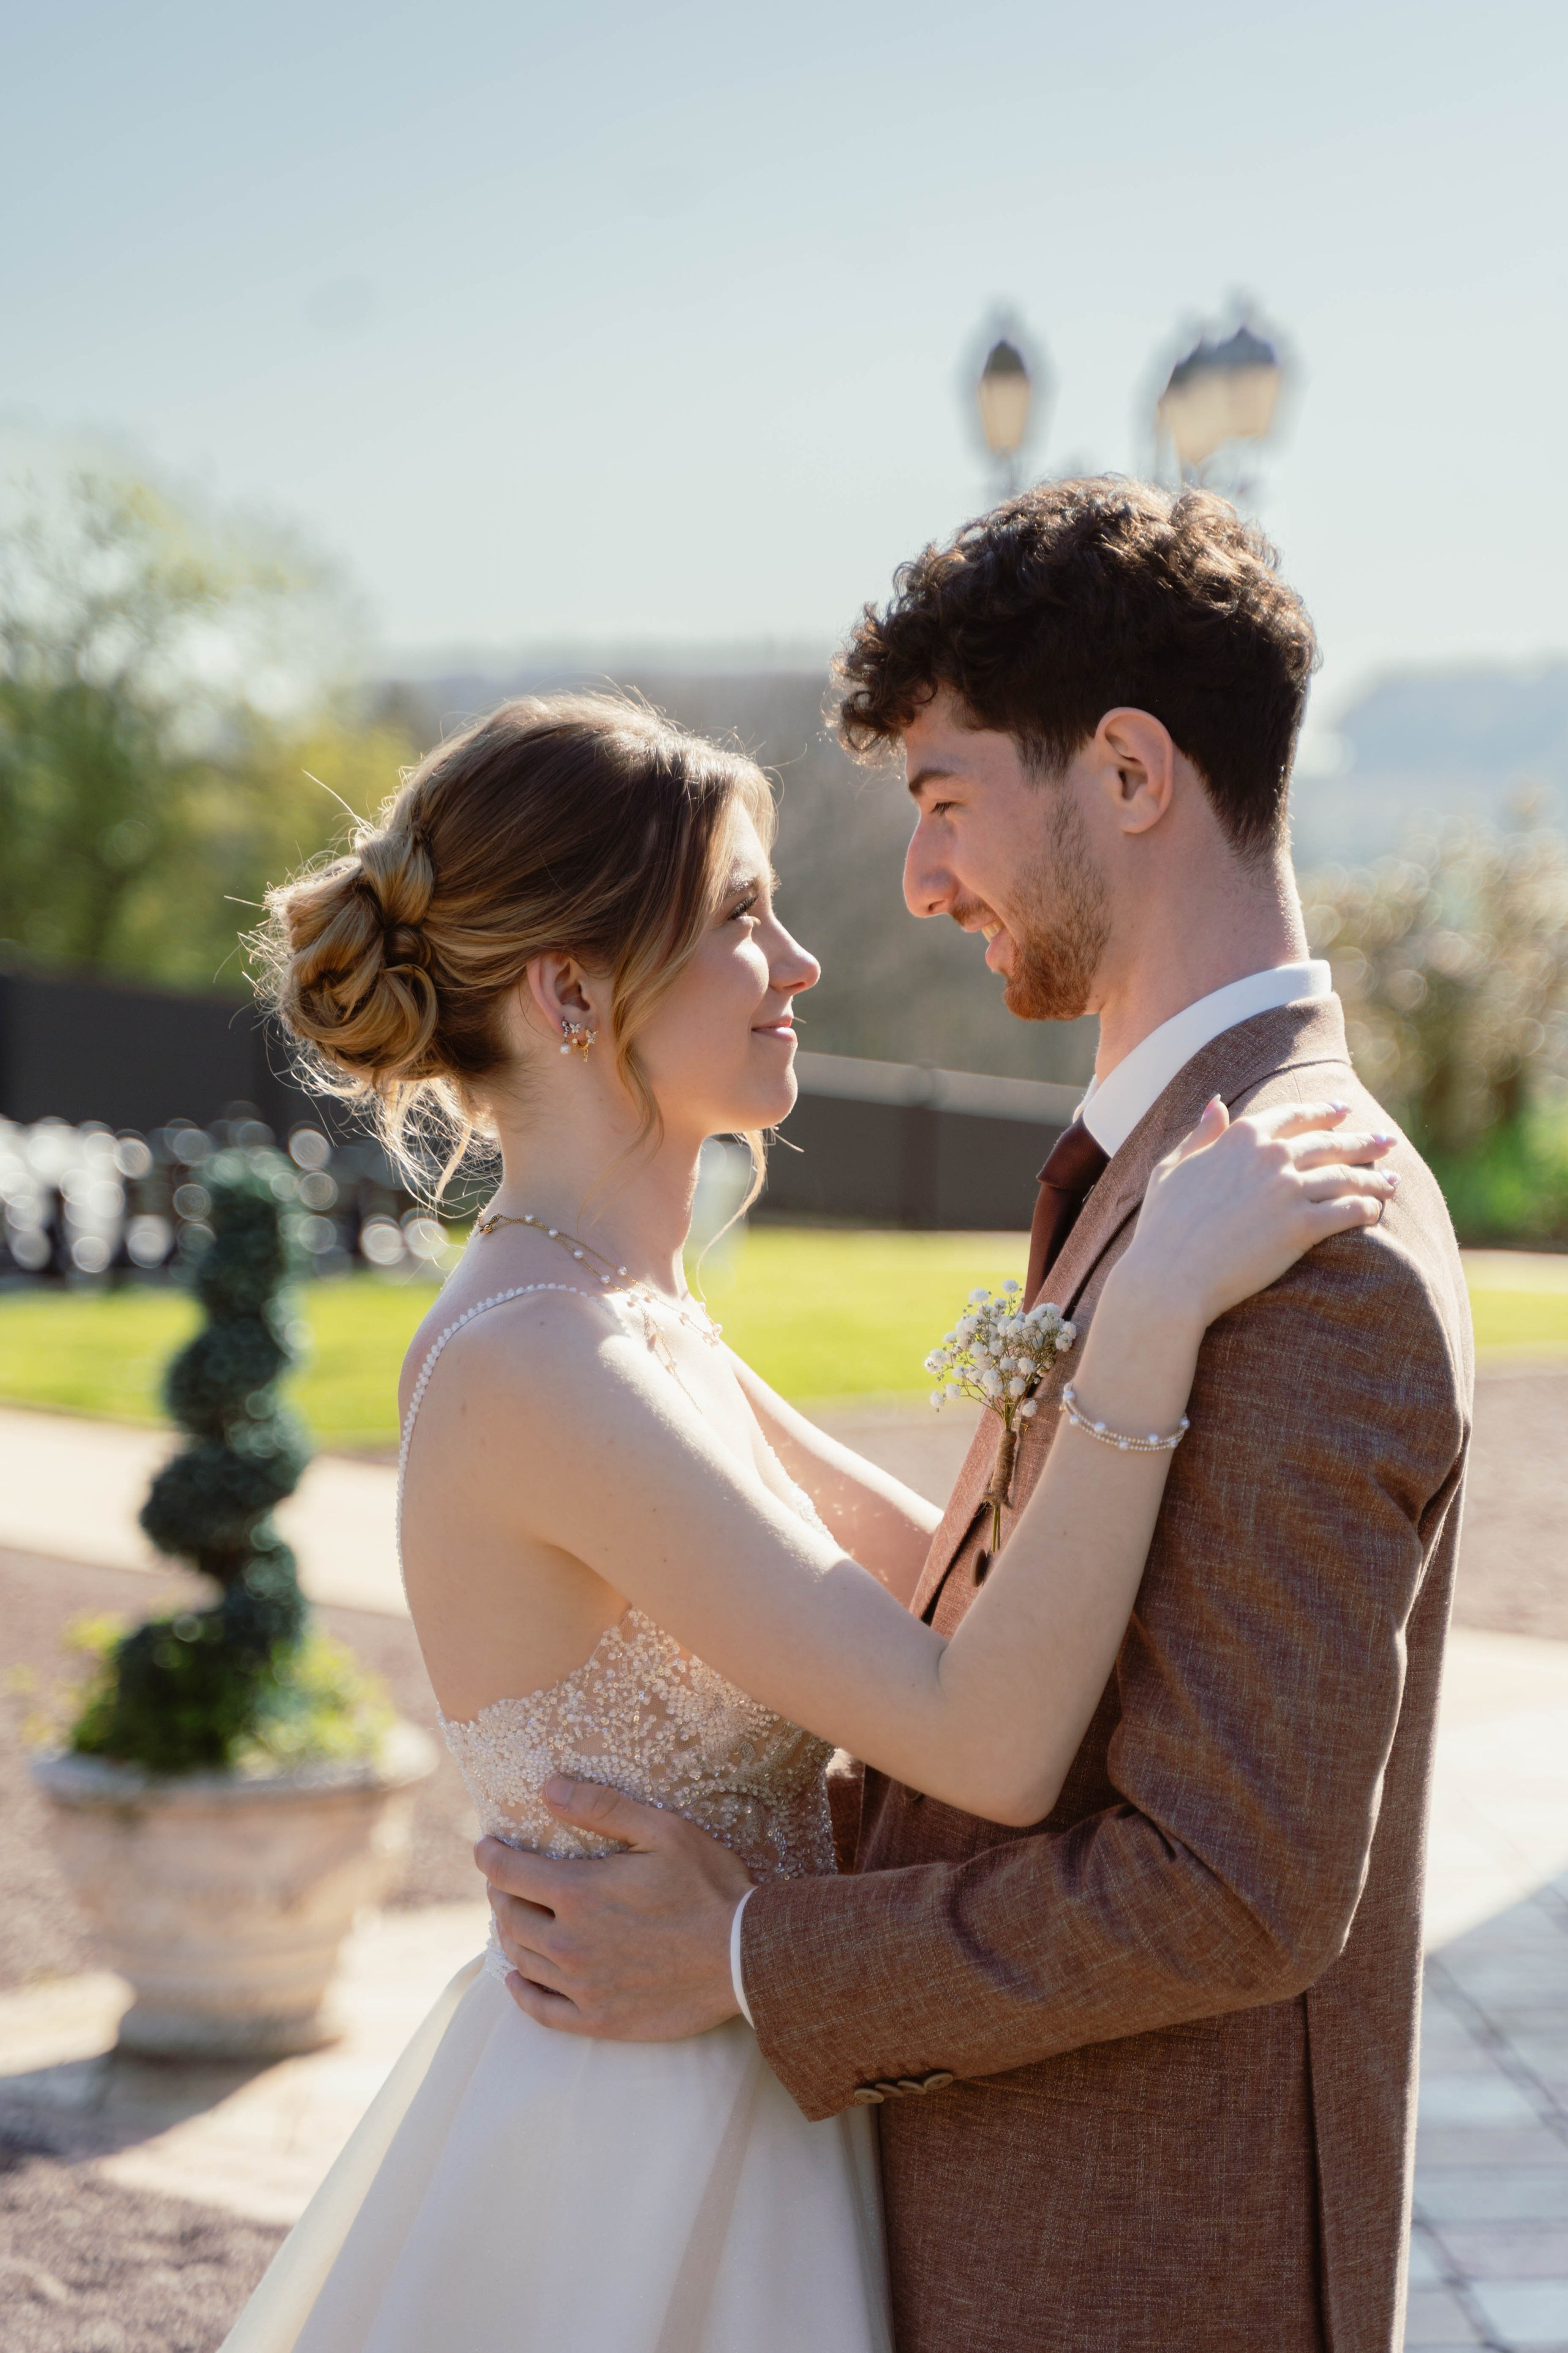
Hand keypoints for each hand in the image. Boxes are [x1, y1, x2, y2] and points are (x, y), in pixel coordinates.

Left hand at [477, 1776, 754, 2040]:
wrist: (746, 1958)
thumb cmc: (709, 1887)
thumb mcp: (662, 1831)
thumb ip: (602, 1808)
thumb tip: (547, 1788)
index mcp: (579, 1894)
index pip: (509, 1873)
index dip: (490, 1856)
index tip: (485, 1846)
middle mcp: (569, 1944)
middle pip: (509, 1916)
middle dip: (499, 1892)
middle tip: (502, 1880)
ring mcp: (582, 1986)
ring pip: (521, 1959)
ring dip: (509, 1934)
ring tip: (512, 1918)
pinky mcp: (599, 2019)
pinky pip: (541, 2010)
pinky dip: (521, 1992)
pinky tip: (518, 1979)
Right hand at [1117, 1096, 1397, 1332]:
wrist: (1170, 1275)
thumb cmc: (1163, 1226)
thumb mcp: (1172, 1168)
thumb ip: (1200, 1134)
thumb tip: (1217, 1103)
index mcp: (1241, 1137)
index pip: (1295, 1117)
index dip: (1324, 1113)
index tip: (1344, 1113)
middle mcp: (1270, 1156)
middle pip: (1329, 1144)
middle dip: (1362, 1142)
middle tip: (1385, 1142)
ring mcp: (1287, 1190)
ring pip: (1345, 1176)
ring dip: (1373, 1177)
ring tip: (1392, 1180)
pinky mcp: (1301, 1227)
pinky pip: (1348, 1211)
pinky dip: (1366, 1209)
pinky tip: (1375, 1211)